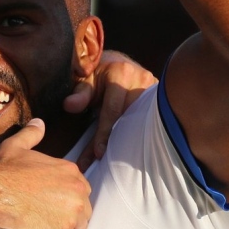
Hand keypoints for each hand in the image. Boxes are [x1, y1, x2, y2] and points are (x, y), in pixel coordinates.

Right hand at [0, 119, 91, 228]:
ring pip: (82, 219)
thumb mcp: (16, 146)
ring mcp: (74, 206)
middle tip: (51, 215)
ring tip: (51, 225)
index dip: (66, 195)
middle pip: (83, 203)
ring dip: (70, 223)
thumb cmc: (3, 170)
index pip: (78, 186)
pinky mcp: (67, 224)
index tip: (52, 201)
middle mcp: (77, 186)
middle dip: (70, 209)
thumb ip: (31, 134)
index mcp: (69, 168)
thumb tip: (39, 122)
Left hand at [64, 50, 157, 169]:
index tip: (98, 153)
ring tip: (120, 165)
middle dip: (117, 144)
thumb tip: (69, 106)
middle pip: (129, 119)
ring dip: (129, 143)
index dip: (105, 133)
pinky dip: (139, 136)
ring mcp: (154, 89)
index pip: (113, 110)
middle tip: (105, 166)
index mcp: (121, 72)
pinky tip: (132, 153)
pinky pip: (149, 121)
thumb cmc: (97, 73)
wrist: (117, 62)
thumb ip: (79, 93)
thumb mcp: (85, 79)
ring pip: (141, 123)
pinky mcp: (159, 98)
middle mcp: (141, 78)